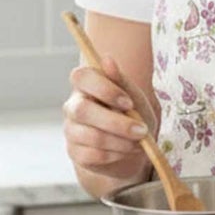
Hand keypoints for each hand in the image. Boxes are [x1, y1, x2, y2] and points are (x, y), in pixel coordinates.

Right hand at [62, 54, 152, 191]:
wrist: (133, 145)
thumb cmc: (132, 114)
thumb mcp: (134, 96)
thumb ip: (121, 81)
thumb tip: (107, 59)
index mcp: (86, 86)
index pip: (81, 77)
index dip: (104, 89)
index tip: (128, 102)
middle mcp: (73, 106)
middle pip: (82, 110)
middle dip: (116, 123)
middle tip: (142, 131)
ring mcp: (72, 130)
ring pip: (91, 136)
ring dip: (121, 141)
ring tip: (139, 142)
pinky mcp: (75, 152)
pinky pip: (92, 155)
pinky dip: (115, 154)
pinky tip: (127, 150)